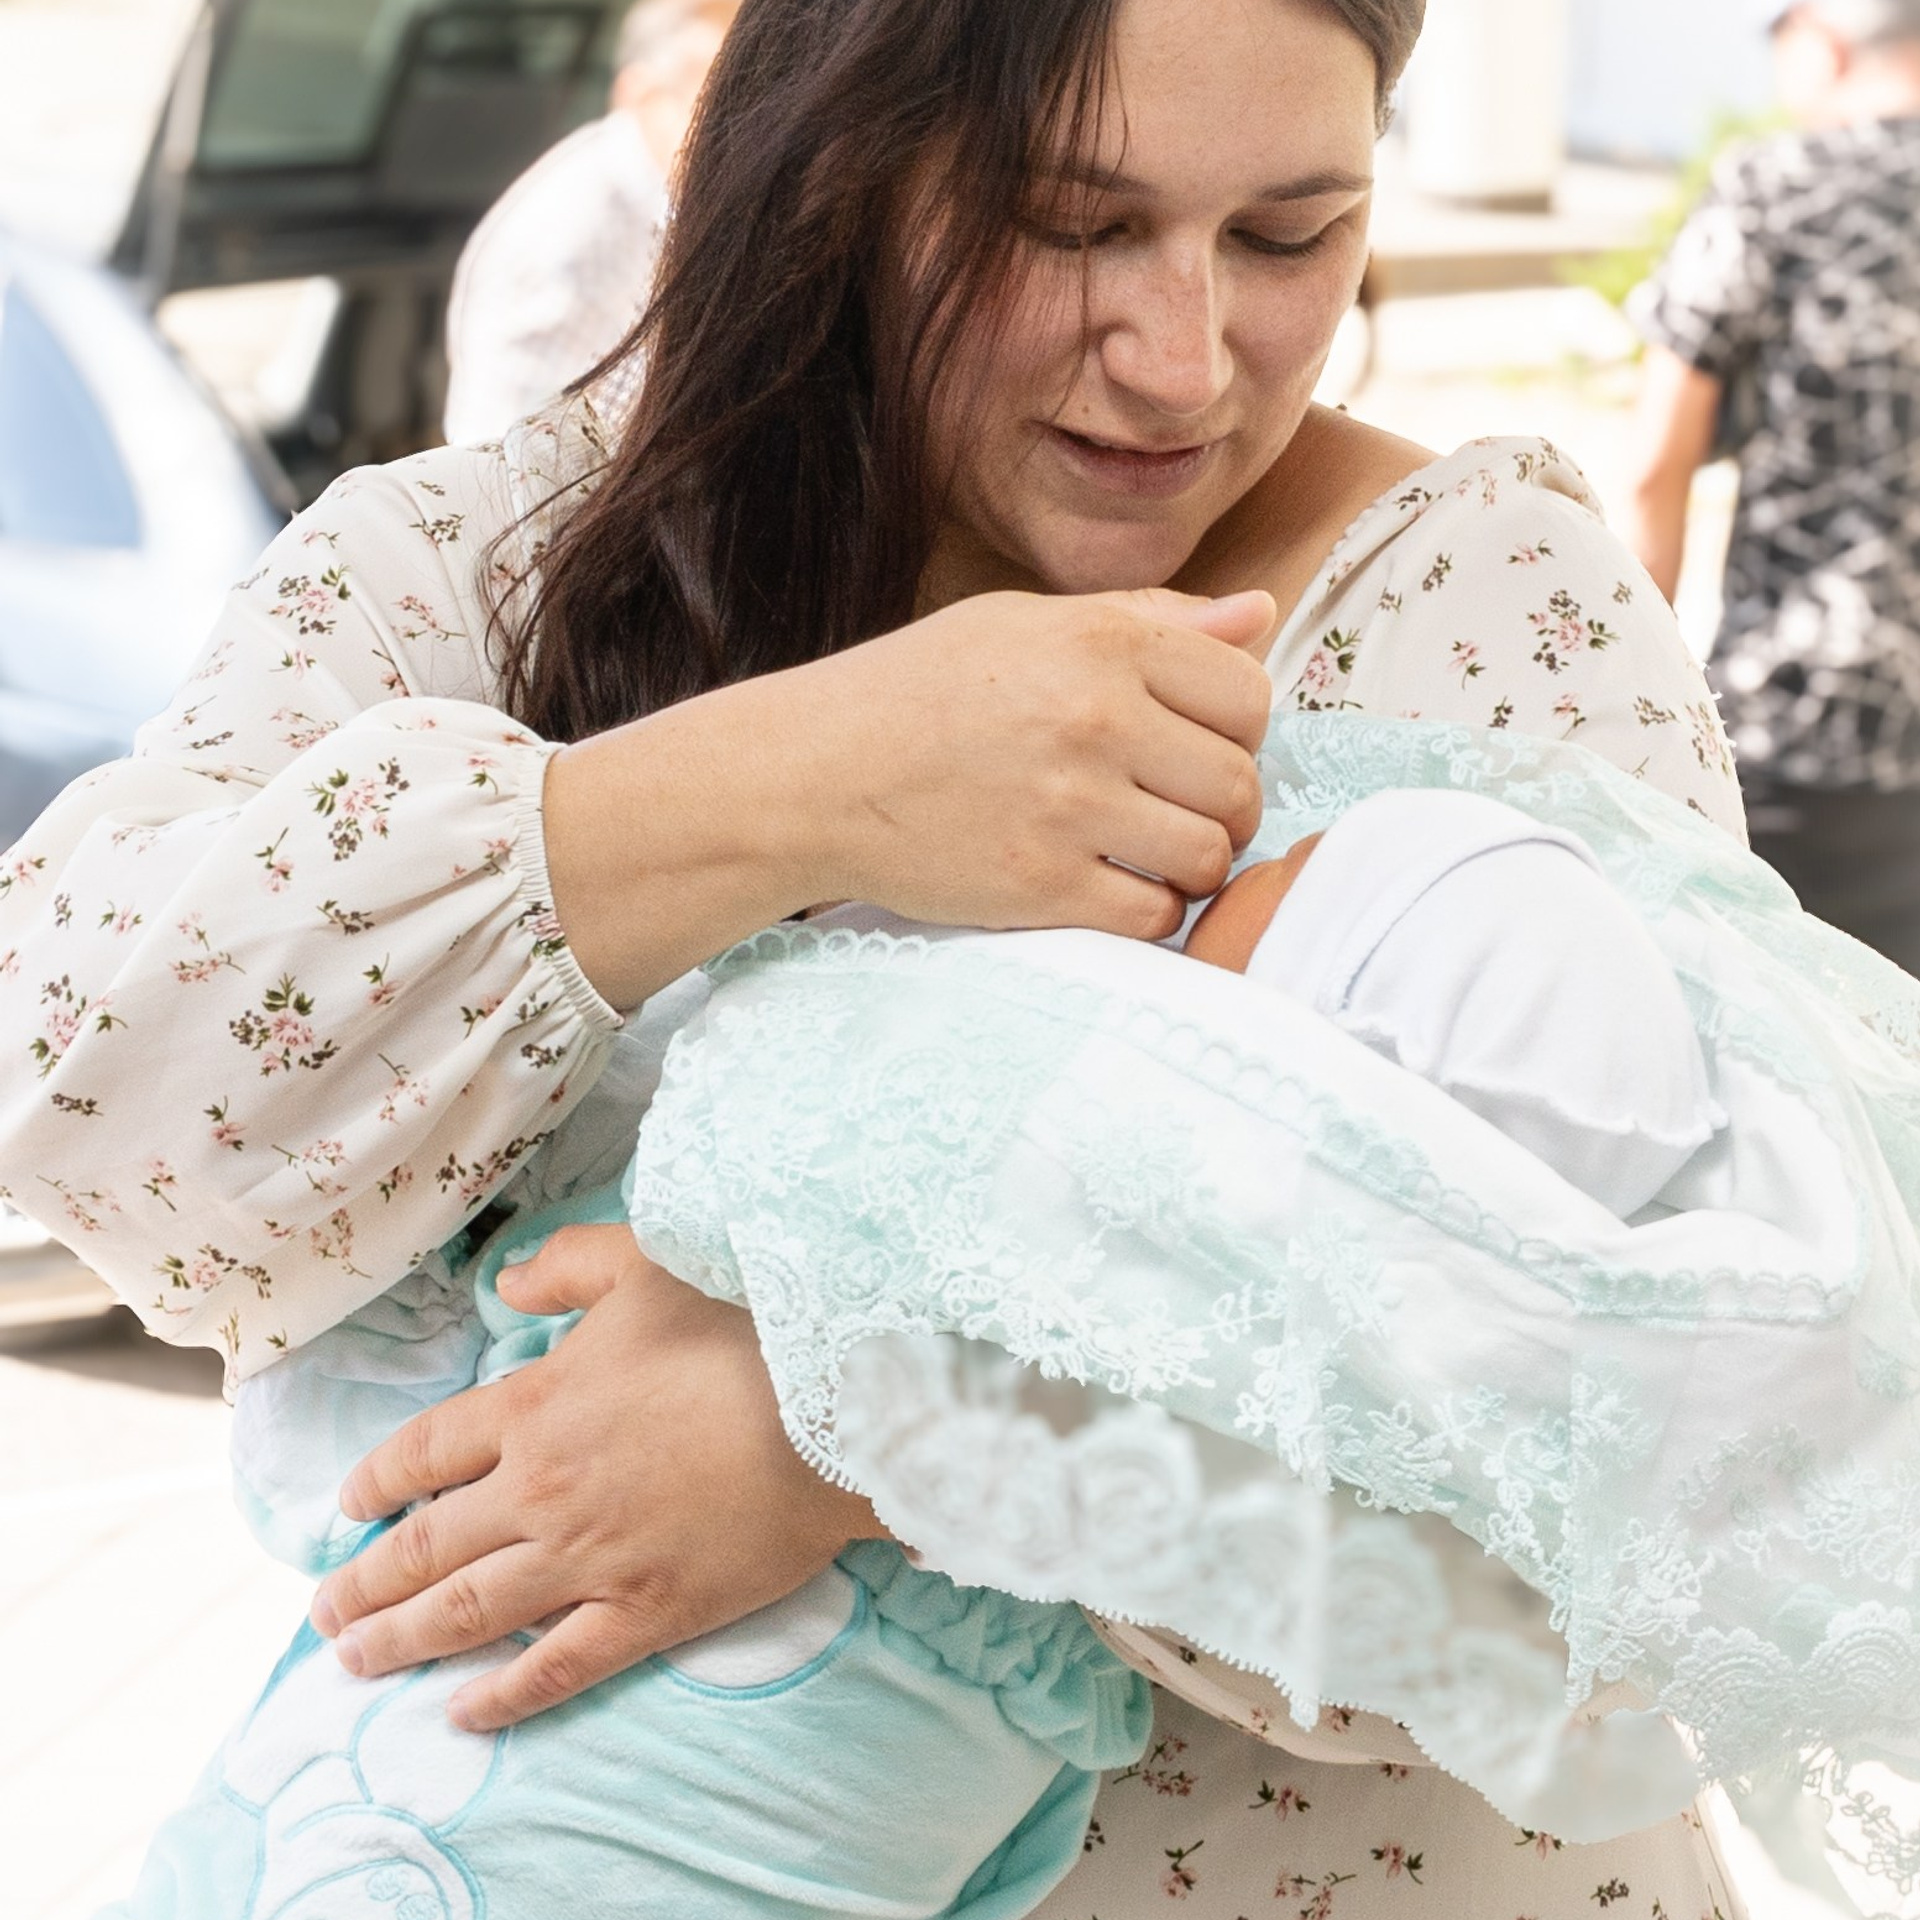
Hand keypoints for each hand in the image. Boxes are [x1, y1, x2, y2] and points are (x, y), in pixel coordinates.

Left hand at [309, 1226, 882, 1728]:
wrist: (829, 1407)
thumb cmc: (741, 1327)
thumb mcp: (644, 1263)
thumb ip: (565, 1265)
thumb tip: (503, 1283)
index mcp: (533, 1408)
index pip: (424, 1454)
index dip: (376, 1482)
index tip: (349, 1508)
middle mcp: (540, 1491)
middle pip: (425, 1546)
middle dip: (365, 1582)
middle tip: (327, 1610)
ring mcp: (588, 1559)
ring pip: (468, 1613)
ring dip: (400, 1641)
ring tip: (354, 1661)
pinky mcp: (645, 1611)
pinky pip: (554, 1667)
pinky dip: (501, 1696)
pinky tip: (463, 1710)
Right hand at [547, 585, 1274, 1008]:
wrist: (812, 775)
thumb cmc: (918, 693)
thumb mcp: (1025, 624)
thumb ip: (1149, 619)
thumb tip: (1259, 615)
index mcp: (1102, 643)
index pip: (1249, 695)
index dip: (1235, 729)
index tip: (1194, 743)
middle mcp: (1095, 719)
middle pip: (1239, 783)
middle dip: (1222, 805)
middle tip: (1172, 808)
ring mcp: (1070, 807)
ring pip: (1209, 856)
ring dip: (1192, 865)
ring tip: (1145, 852)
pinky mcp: (1042, 886)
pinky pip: (1154, 916)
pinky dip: (1148, 912)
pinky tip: (1109, 888)